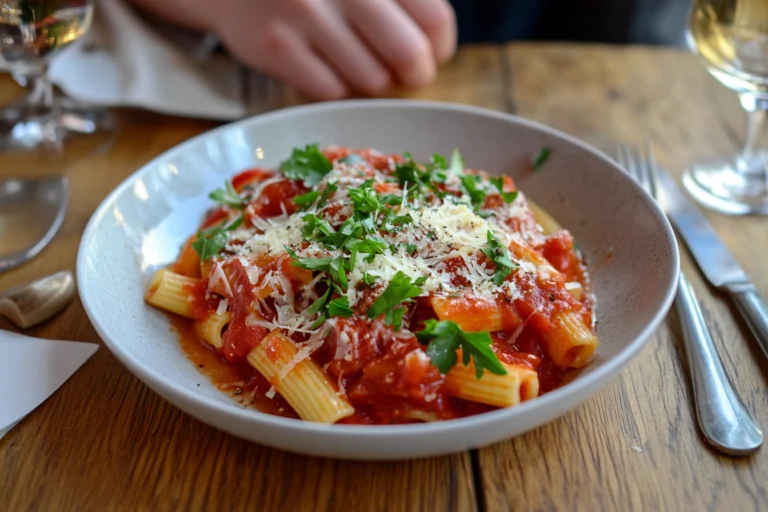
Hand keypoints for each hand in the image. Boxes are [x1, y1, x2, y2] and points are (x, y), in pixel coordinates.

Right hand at [213, 0, 456, 99]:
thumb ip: (400, 0)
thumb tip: (437, 48)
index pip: (433, 18)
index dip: (440, 47)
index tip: (433, 53)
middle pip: (408, 56)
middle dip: (415, 75)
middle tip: (407, 74)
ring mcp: (306, 13)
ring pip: (371, 80)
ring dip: (373, 80)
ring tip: (358, 62)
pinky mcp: (276, 45)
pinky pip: (331, 91)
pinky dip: (337, 87)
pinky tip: (327, 67)